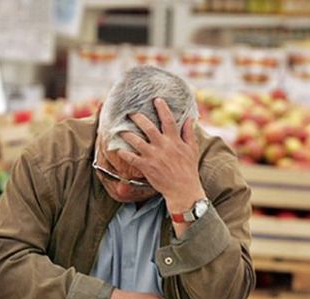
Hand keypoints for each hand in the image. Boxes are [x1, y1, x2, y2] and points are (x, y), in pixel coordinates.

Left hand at [117, 98, 204, 213]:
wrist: (183, 189)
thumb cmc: (188, 169)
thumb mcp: (192, 149)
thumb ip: (189, 133)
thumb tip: (190, 119)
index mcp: (174, 140)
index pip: (168, 120)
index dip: (162, 108)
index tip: (156, 99)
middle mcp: (163, 146)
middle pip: (148, 127)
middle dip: (138, 118)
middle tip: (130, 112)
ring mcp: (153, 156)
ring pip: (136, 141)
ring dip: (127, 134)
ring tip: (120, 129)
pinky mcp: (146, 167)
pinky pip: (131, 158)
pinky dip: (124, 153)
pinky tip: (117, 149)